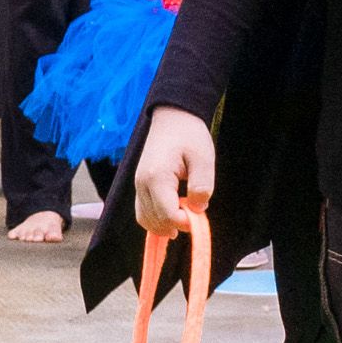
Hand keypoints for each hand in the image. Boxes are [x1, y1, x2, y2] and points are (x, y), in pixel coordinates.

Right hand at [130, 106, 214, 235]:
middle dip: (176, 225)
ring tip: (185, 216)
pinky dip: (157, 219)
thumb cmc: (189, 135)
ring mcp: (138, 185)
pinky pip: (143, 212)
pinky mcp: (139, 185)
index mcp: (157, 177)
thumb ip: (202, 186)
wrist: (172, 117)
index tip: (200, 213)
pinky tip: (173, 215)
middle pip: (155, 221)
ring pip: (145, 220)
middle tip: (195, 215)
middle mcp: (142, 184)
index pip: (168, 214)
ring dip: (165, 225)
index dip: (185, 222)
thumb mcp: (204, 158)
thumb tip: (198, 209)